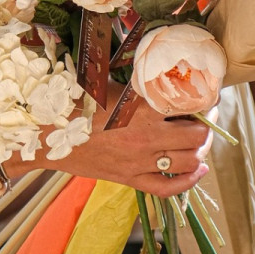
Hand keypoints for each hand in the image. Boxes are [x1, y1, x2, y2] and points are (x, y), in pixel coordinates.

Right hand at [50, 95, 214, 198]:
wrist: (46, 133)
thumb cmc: (75, 103)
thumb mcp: (107, 84)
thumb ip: (136, 81)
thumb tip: (158, 65)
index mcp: (141, 108)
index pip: (188, 105)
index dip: (204, 100)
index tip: (208, 95)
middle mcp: (146, 137)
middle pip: (196, 136)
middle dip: (205, 127)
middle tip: (204, 119)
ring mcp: (139, 161)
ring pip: (188, 162)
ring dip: (200, 151)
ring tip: (198, 141)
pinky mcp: (130, 179)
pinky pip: (168, 188)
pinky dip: (189, 181)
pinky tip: (199, 170)